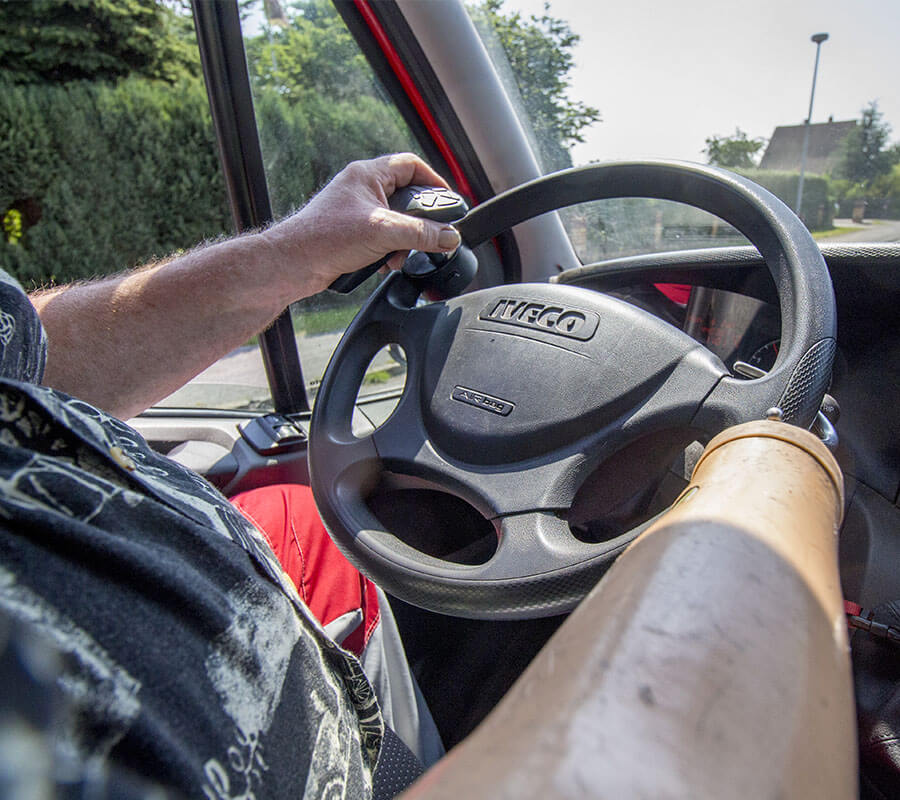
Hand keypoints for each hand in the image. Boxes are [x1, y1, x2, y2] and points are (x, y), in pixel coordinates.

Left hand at [260, 153, 462, 295]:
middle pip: (406, 196)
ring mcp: (356, 211)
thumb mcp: (383, 233)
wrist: (292, 264)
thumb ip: (421, 233)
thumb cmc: (325, 238)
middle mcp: (362, 189)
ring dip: (403, 241)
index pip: (411, 165)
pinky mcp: (351, 233)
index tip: (448, 203)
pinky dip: (389, 251)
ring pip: (395, 221)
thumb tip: (449, 237)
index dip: (433, 182)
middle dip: (418, 221)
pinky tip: (384, 263)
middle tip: (427, 236)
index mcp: (367, 174)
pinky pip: (382, 238)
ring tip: (399, 255)